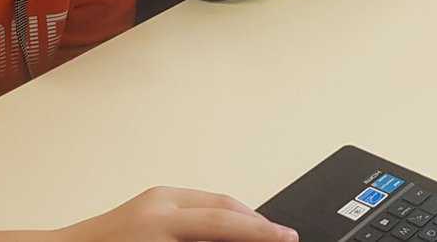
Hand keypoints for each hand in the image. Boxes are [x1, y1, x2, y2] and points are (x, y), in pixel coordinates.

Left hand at [59, 187, 297, 241]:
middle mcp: (159, 203)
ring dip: (238, 219)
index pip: (225, 222)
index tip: (287, 238)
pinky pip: (196, 203)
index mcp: (160, 221)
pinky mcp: (150, 202)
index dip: (261, 232)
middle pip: (225, 206)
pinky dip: (218, 216)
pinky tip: (226, 231)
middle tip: (282, 237)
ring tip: (259, 235)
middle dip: (257, 223)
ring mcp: (154, 199)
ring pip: (212, 202)